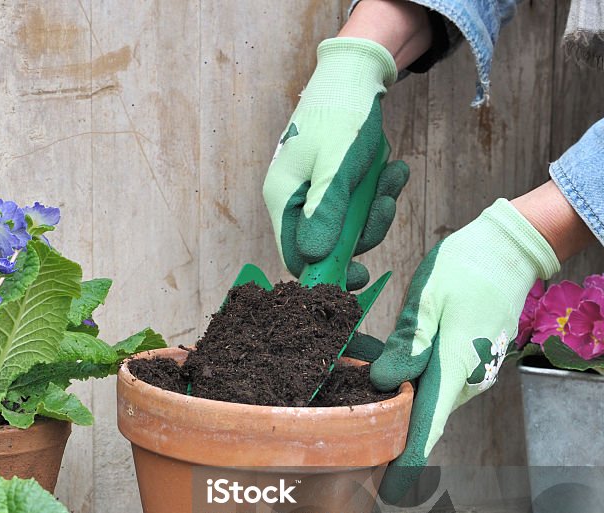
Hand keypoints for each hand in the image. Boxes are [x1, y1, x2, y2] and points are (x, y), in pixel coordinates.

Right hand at [263, 38, 409, 290]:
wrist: (355, 74)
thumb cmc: (341, 115)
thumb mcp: (337, 166)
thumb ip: (325, 213)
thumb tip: (314, 258)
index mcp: (282, 198)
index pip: (296, 256)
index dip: (326, 271)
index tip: (361, 274)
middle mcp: (295, 200)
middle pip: (328, 244)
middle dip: (363, 229)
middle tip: (384, 204)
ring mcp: (316, 192)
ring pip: (349, 224)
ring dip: (376, 205)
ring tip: (392, 174)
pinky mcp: (336, 183)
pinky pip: (359, 203)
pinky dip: (379, 189)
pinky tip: (392, 168)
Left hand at [371, 199, 560, 502]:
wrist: (509, 250)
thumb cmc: (467, 268)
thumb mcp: (429, 299)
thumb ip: (407, 343)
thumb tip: (383, 383)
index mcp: (454, 367)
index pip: (428, 427)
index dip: (407, 462)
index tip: (389, 493)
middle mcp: (466, 379)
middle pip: (421, 418)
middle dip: (388, 432)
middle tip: (350, 444)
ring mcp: (470, 372)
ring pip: (424, 399)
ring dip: (392, 401)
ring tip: (352, 390)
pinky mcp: (467, 362)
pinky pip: (432, 381)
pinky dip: (406, 380)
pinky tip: (377, 361)